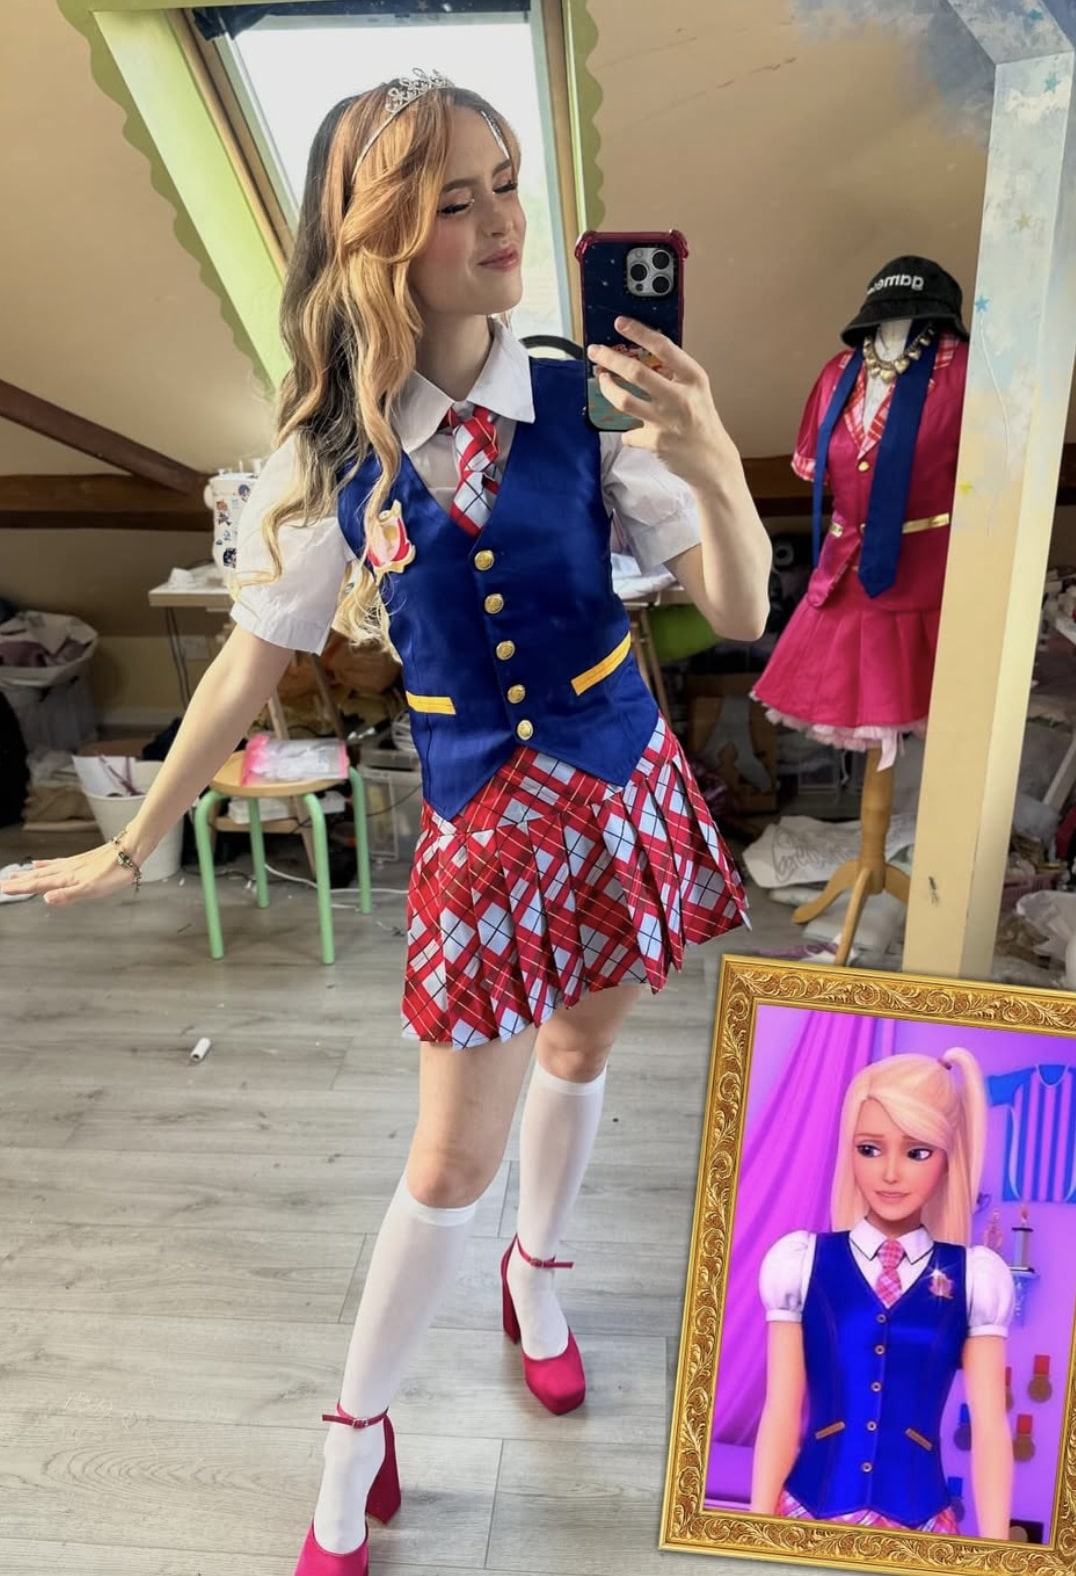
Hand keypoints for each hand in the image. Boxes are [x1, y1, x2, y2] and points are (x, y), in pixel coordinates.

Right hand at [0, 841, 138, 906]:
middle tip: (3, 884)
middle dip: (20, 882)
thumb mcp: (93, 888)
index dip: (21, 888)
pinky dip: (46, 864)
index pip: (39, 884)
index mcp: (68, 878)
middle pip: (39, 877)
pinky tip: (41, 863)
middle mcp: (67, 870)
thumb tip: (46, 900)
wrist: (131, 849)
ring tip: (15, 876)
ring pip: (46, 870)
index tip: (4, 889)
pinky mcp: (82, 861)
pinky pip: (57, 863)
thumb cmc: (116, 871)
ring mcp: (74, 864)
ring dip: (30, 874)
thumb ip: (69, 895)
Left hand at [587, 316, 737, 489]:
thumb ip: (674, 375)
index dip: (639, 332)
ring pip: (624, 400)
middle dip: (610, 358)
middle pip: (636, 372)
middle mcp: (680, 396)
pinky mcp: (656, 442)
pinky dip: (627, 433)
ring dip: (607, 389)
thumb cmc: (701, 422)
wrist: (713, 461)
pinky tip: (632, 433)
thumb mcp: (696, 391)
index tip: (620, 323)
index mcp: (693, 378)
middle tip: (595, 351)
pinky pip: (629, 433)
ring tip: (603, 380)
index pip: (664, 347)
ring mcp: (666, 420)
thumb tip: (639, 358)